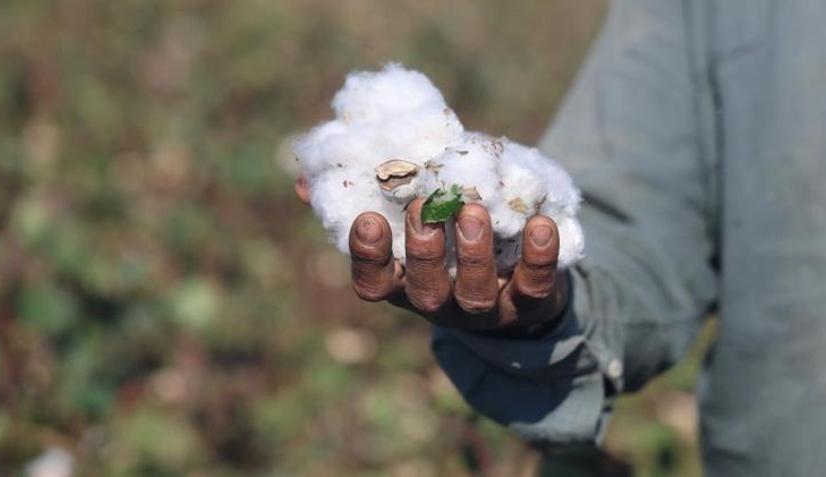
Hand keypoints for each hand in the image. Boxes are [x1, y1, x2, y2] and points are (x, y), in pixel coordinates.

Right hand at [294, 174, 568, 331]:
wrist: (518, 278)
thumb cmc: (448, 239)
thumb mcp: (407, 219)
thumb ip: (367, 197)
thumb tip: (304, 181)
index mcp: (404, 283)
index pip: (373, 284)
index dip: (367, 257)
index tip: (367, 219)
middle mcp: (440, 303)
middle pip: (424, 292)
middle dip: (423, 251)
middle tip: (426, 209)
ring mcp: (485, 308)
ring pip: (474, 295)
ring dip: (472, 254)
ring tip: (474, 209)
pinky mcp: (530, 303)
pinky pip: (535, 289)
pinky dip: (538, 258)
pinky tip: (539, 224)